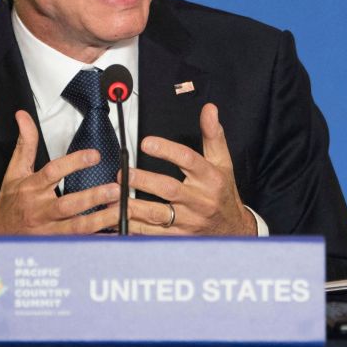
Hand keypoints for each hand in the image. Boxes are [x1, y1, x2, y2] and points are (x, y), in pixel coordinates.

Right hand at [0, 110, 120, 235]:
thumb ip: (25, 144)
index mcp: (32, 188)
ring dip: (100, 220)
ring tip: (119, 210)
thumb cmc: (9, 203)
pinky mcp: (56, 243)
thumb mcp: (14, 171)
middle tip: (115, 189)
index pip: (53, 173)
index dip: (74, 163)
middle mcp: (41, 210)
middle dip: (92, 197)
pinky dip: (97, 239)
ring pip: (77, 227)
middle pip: (67, 205)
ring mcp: (49, 230)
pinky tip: (114, 233)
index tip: (95, 155)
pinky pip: (79, 243)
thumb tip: (24, 117)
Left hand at [127, 103, 255, 235]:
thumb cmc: (223, 192)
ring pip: (157, 215)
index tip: (146, 142)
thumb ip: (213, 135)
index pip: (189, 161)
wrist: (232, 230)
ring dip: (133, 206)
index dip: (167, 150)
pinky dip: (132, 228)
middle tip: (123, 173)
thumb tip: (209, 110)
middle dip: (143, 181)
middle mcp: (199, 200)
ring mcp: (188, 221)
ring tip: (113, 196)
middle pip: (169, 189)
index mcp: (210, 178)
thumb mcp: (223, 162)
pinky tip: (117, 220)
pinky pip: (151, 235)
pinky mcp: (178, 237)